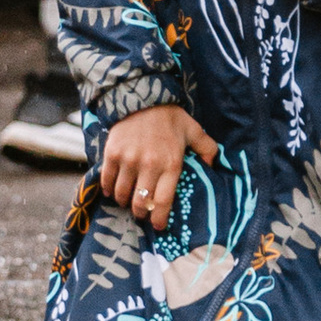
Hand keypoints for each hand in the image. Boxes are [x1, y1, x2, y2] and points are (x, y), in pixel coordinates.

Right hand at [98, 105, 220, 233]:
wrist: (142, 96)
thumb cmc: (169, 116)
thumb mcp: (193, 129)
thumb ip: (207, 147)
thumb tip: (212, 164)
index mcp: (171, 164)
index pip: (163, 201)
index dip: (159, 219)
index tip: (158, 225)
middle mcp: (149, 165)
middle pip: (141, 203)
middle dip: (140, 213)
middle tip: (141, 212)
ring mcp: (129, 160)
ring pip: (122, 194)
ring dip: (124, 201)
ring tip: (127, 199)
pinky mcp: (112, 154)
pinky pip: (107, 180)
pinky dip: (108, 189)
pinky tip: (112, 190)